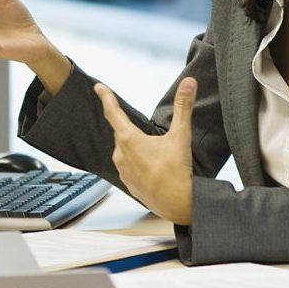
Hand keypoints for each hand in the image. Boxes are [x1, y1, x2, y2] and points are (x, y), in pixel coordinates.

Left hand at [95, 77, 194, 224]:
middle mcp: (121, 154)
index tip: (99, 88)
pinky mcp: (127, 183)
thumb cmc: (176, 172)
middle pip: (122, 133)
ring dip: (135, 148)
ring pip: (125, 151)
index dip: (107, 98)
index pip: (113, 112)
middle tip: (147, 134)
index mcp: (129, 139)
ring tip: (155, 155)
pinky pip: (129, 167)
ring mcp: (123, 170)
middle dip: (132, 129)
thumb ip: (183, 107)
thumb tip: (189, 82)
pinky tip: (151, 168)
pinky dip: (137, 164)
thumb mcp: (180, 136)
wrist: (178, 205)